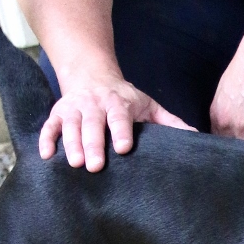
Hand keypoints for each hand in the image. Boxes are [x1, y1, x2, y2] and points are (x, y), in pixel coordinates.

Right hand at [39, 74, 193, 171]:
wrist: (93, 77)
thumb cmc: (127, 99)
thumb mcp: (150, 106)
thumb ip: (170, 122)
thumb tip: (197, 137)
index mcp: (119, 103)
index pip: (120, 118)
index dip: (121, 132)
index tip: (124, 148)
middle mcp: (95, 105)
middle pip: (92, 125)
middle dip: (92, 144)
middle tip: (94, 166)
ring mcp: (74, 109)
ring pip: (70, 126)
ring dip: (70, 144)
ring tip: (74, 164)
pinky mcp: (58, 114)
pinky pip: (49, 126)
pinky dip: (46, 140)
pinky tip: (46, 156)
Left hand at [209, 21, 243, 145]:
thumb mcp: (229, 87)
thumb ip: (229, 107)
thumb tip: (237, 117)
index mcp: (215, 114)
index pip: (218, 141)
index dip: (229, 149)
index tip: (238, 153)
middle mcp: (224, 123)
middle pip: (230, 151)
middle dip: (239, 158)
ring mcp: (242, 127)